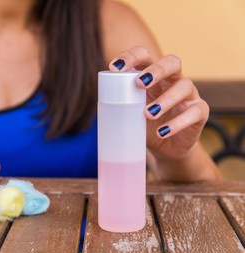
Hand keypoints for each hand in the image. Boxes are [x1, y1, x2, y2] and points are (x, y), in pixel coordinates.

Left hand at [109, 46, 208, 160]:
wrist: (165, 148)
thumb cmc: (145, 125)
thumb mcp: (130, 112)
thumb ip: (119, 103)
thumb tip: (100, 101)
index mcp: (153, 76)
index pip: (145, 56)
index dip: (131, 57)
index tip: (114, 68)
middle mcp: (173, 80)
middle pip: (172, 62)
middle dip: (156, 70)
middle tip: (139, 83)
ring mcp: (189, 95)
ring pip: (185, 86)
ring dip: (166, 99)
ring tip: (148, 114)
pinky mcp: (200, 113)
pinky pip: (194, 112)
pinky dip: (178, 123)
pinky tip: (163, 132)